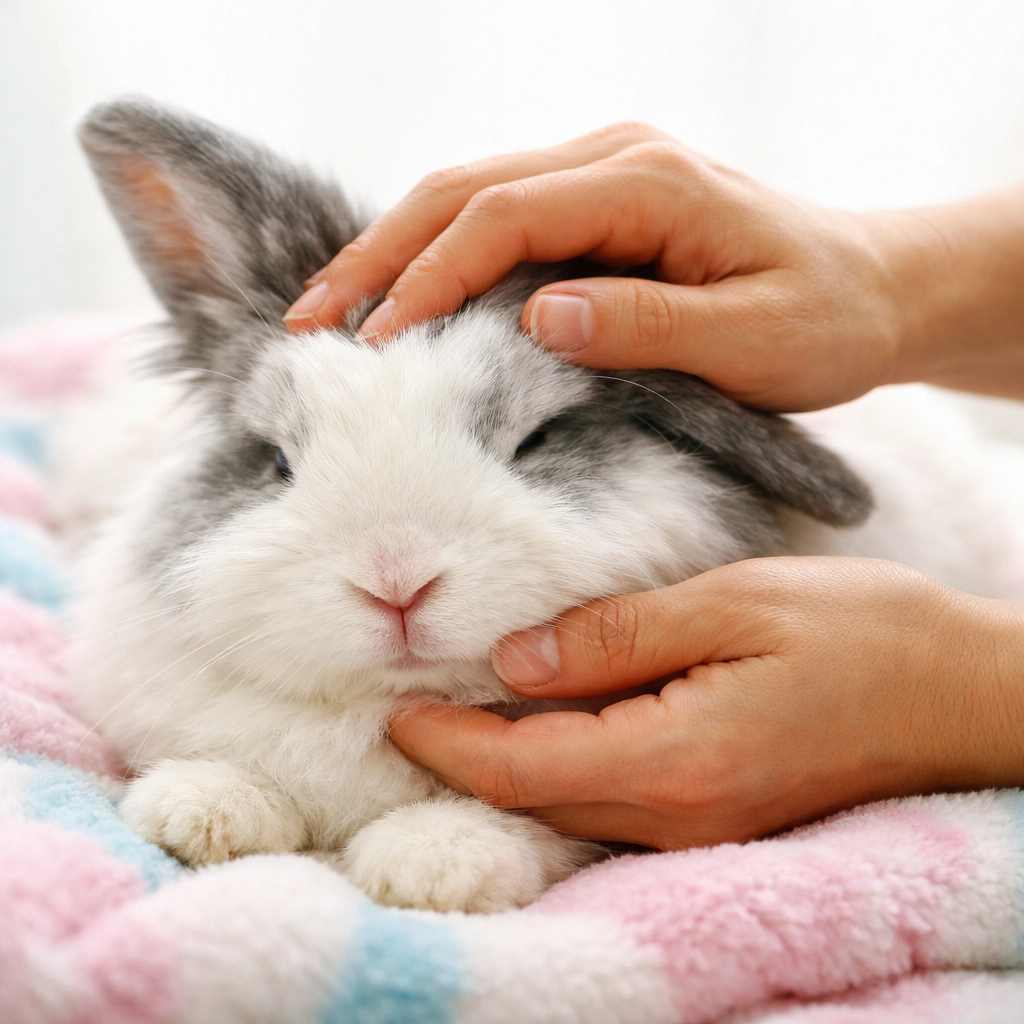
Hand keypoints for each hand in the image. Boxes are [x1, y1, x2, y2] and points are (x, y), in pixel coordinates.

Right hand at [285, 124, 1023, 408]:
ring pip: (466, 198)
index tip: (377, 345)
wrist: (870, 287)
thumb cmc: (822, 318)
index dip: (431, 279)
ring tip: (328, 314)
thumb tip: (538, 318)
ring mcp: (600, 176)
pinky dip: (435, 257)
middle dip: (377, 256)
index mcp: (646, 182)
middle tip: (306, 321)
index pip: (504, 217)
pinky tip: (397, 298)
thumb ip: (648, 328)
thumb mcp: (753, 339)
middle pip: (462, 191)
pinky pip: (495, 219)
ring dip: (392, 253)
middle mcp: (611, 160)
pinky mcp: (596, 205)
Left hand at [389, 558, 1023, 849]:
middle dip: (462, 756)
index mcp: (675, 760)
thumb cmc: (864, 633)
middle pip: (534, 797)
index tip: (395, 709)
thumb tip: (516, 659)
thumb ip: (618, 636)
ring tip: (459, 707)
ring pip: (569, 807)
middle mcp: (679, 814)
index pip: (520, 767)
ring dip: (507, 763)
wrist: (964, 693)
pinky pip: (614, 802)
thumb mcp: (734, 602)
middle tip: (408, 701)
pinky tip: (546, 722)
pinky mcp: (719, 813)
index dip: (447, 743)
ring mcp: (702, 825)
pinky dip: (562, 766)